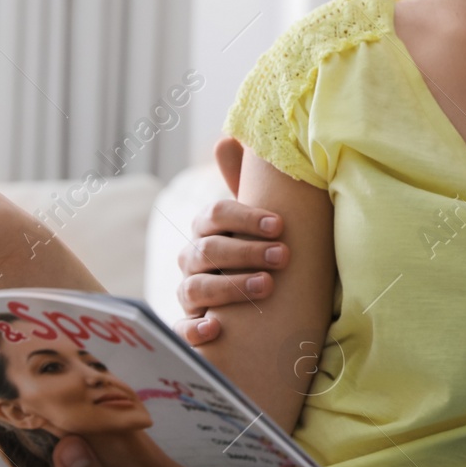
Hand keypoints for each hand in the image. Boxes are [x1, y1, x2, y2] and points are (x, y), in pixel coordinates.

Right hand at [172, 137, 287, 347]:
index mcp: (208, 229)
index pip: (215, 215)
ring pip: (196, 288)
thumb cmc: (256, 253)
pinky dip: (194, 329)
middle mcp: (193, 260)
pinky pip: (181, 330)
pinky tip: (216, 329)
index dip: (246, 218)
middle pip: (208, 250)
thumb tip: (227, 136)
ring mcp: (189, 295)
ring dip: (231, 286)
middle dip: (246, 251)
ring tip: (267, 287)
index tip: (280, 225)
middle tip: (284, 257)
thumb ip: (245, 181)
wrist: (257, 308)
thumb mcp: (257, 221)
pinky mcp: (190, 328)